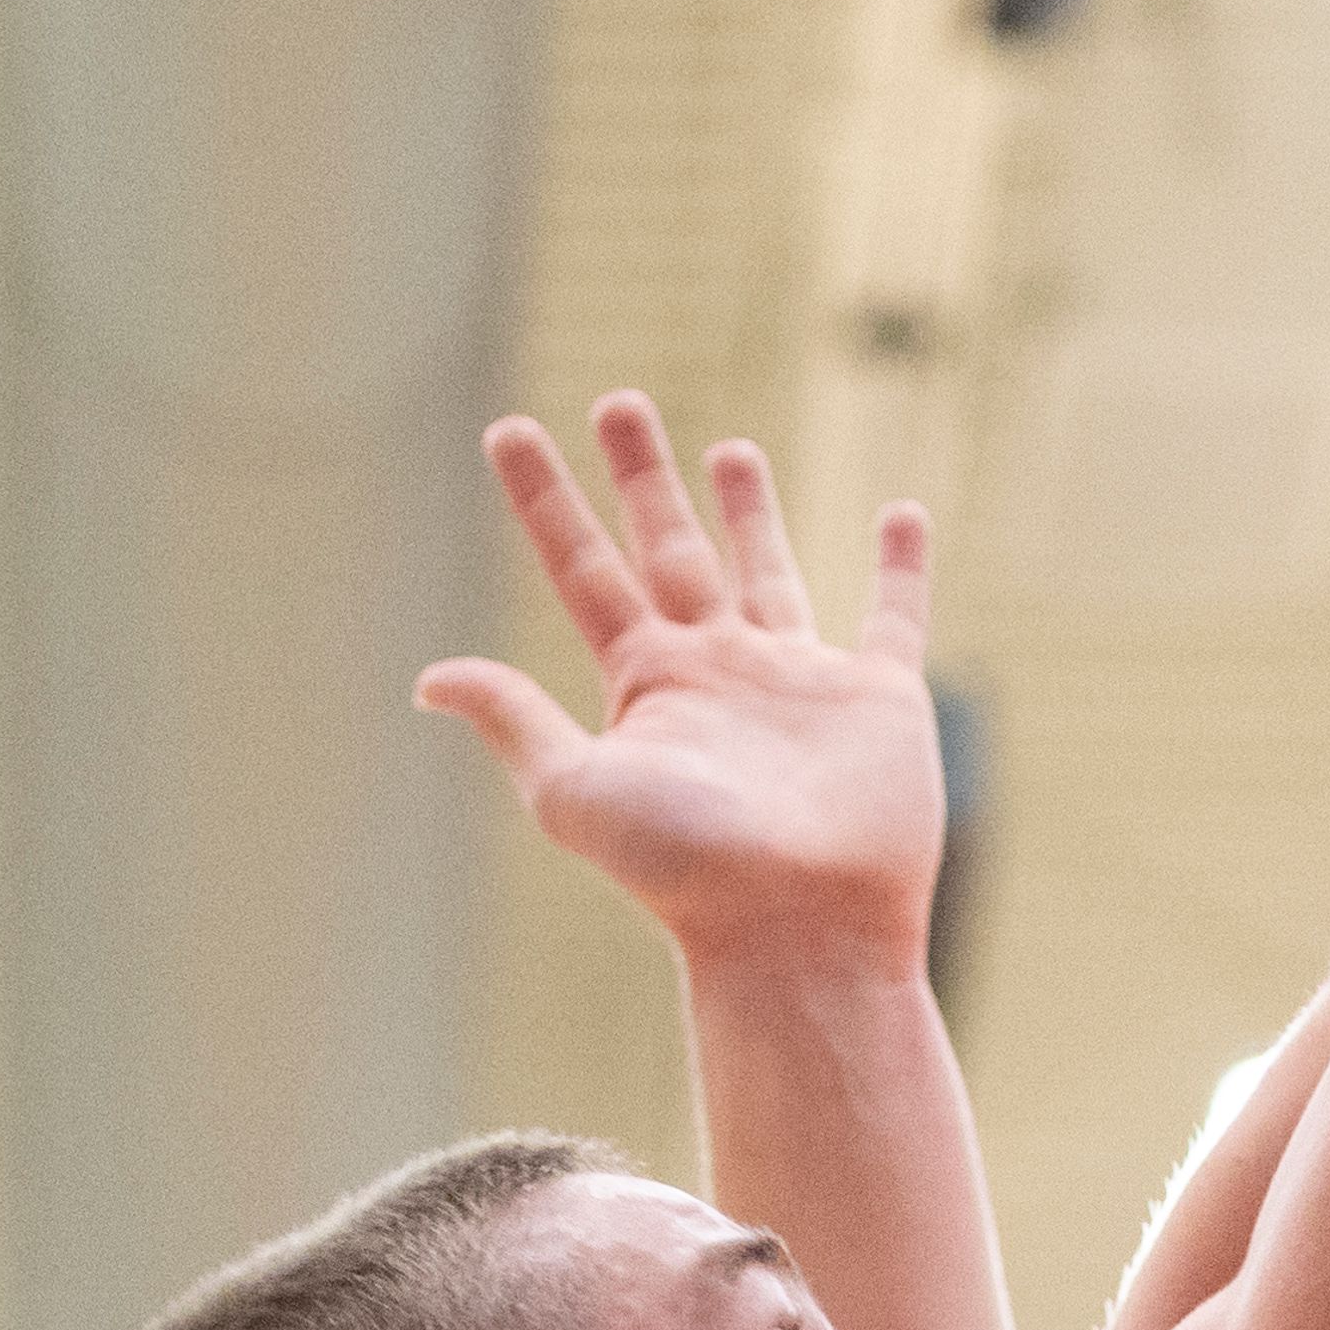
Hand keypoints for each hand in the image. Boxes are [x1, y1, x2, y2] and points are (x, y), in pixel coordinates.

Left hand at [420, 394, 945, 978]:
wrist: (802, 928)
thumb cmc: (688, 872)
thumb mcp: (578, 791)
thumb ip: (516, 722)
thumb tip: (426, 677)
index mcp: (646, 683)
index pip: (582, 567)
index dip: (543, 498)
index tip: (508, 430)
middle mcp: (718, 671)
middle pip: (670, 549)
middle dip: (642, 478)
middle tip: (618, 401)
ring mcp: (799, 681)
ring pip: (768, 571)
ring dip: (749, 511)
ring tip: (729, 449)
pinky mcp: (881, 700)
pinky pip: (894, 615)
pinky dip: (903, 567)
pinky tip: (903, 515)